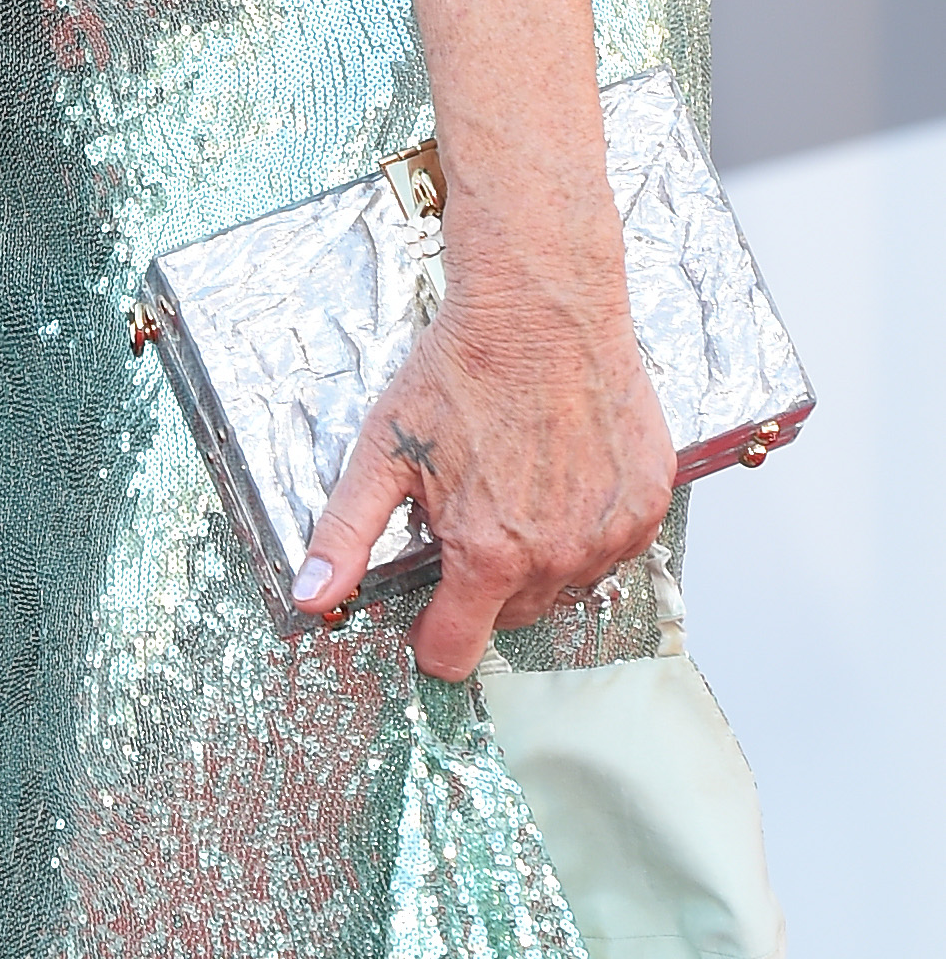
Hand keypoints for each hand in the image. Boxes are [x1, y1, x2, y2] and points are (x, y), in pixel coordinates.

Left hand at [291, 263, 674, 680]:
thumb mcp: (383, 450)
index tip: (427, 617)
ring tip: (516, 484)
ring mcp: (610, 533)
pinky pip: (612, 546)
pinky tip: (562, 473)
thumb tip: (310, 597)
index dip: (432, 639)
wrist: (540, 307)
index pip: (456, 651)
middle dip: (483, 582)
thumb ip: (346, 534)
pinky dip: (586, 525)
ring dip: (538, 554)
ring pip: (564, 581)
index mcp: (489, 554)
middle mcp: (557, 557)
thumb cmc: (465, 369)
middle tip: (469, 513)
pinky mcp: (648, 503)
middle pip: (511, 615)